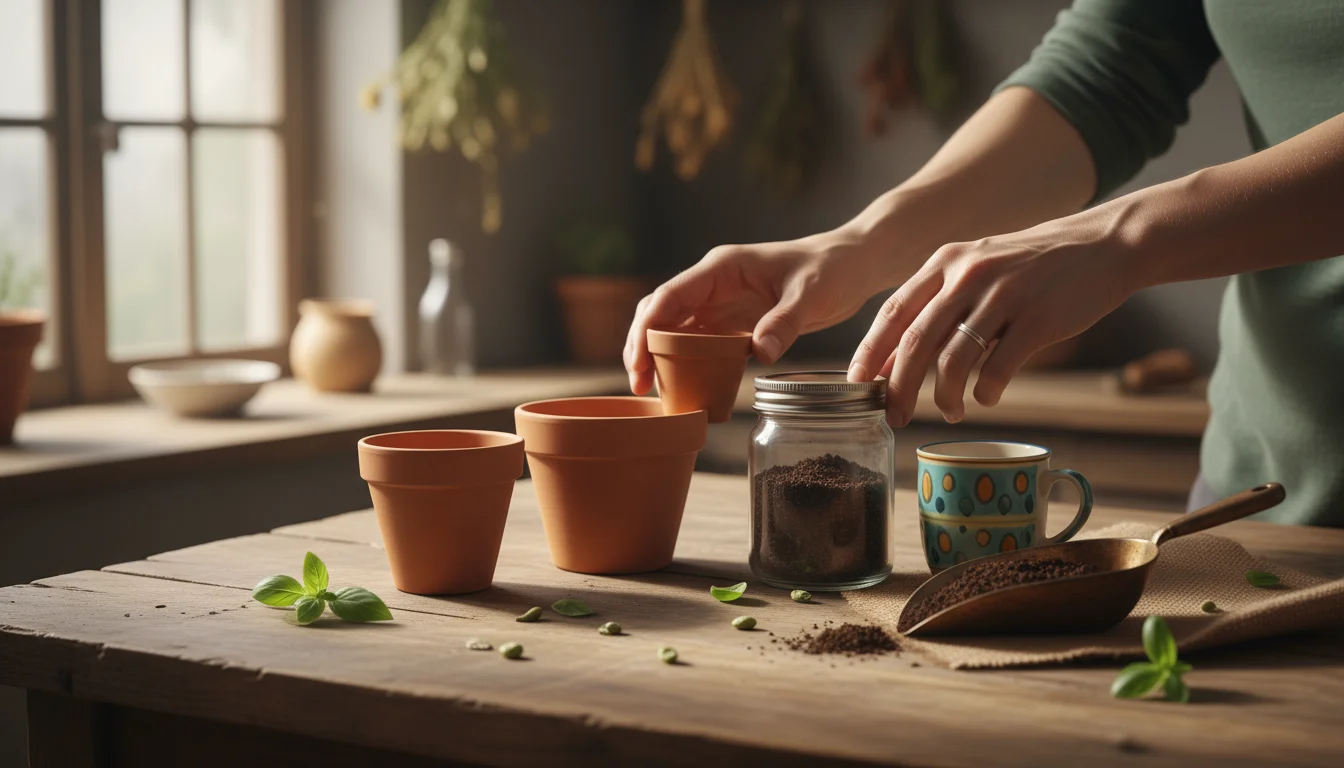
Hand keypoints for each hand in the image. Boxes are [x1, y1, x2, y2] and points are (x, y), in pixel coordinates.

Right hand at [624, 227, 886, 394]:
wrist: (850, 265)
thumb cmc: (831, 269)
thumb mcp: (811, 294)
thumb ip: (784, 322)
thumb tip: (759, 353)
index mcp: (722, 268)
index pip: (670, 296)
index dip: (647, 328)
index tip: (639, 362)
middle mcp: (713, 284)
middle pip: (661, 313)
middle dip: (643, 346)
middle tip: (640, 386)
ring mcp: (721, 303)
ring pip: (674, 330)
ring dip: (659, 358)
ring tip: (654, 393)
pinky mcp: (734, 322)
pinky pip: (699, 343)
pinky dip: (686, 363)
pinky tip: (684, 388)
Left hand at [848, 215, 1133, 425]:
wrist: (1103, 245)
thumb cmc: (1031, 268)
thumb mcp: (977, 272)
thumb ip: (937, 307)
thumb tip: (893, 361)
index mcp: (944, 262)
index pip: (892, 313)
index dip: (870, 353)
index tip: (856, 387)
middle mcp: (967, 275)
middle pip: (915, 342)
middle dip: (899, 387)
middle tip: (894, 416)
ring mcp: (1003, 295)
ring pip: (953, 359)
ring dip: (944, 396)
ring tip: (950, 412)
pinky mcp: (1038, 318)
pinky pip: (998, 368)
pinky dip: (986, 392)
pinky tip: (986, 397)